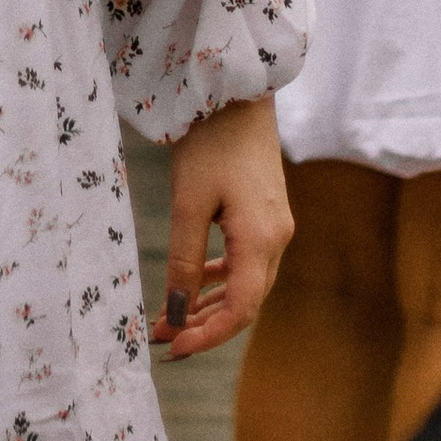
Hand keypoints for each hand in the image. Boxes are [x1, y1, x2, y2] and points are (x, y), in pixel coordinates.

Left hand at [154, 97, 289, 359]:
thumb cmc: (211, 141)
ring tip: (171, 318)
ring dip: (210, 304)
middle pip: (245, 302)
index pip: (241, 310)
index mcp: (262, 239)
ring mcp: (275, 226)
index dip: (208, 336)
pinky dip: (219, 279)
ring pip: (245, 284)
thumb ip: (185, 260)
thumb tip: (177, 312)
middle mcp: (277, 239)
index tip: (173, 348)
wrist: (237, 92)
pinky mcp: (266, 215)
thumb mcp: (189, 203)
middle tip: (163, 337)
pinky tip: (195, 284)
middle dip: (204, 324)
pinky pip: (245, 262)